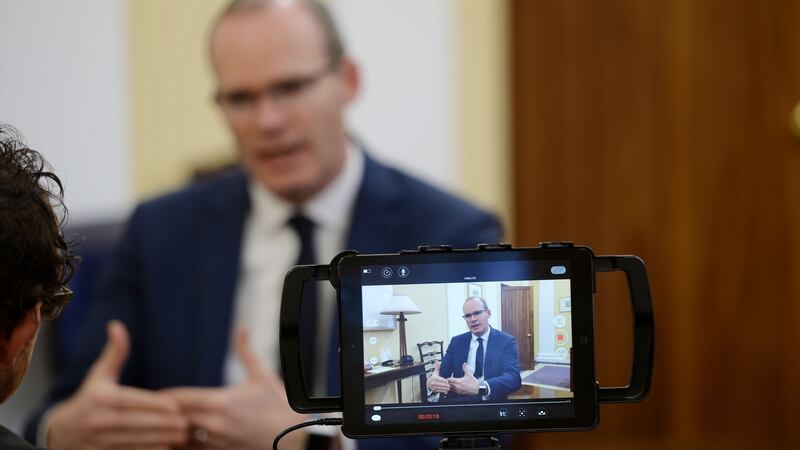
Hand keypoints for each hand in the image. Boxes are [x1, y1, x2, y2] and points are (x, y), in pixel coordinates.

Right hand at [47, 320, 189, 449]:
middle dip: (164, 424)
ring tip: (183, 436)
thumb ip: (115, 352)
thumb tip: (117, 325)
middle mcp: (99, 420)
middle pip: (138, 423)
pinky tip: (167, 448)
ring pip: (136, 441)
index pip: (133, 402)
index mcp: (101, 398)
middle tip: (187, 424)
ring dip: (161, 439)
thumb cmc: (89, 398)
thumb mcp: (99, 375)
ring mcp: (100, 441)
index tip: (177, 407)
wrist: (61, 432)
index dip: (155, 405)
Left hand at [162, 327, 307, 449]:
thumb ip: (245, 351)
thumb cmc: (278, 405)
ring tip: (161, 428)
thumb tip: (242, 327)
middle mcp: (216, 424)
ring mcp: (218, 443)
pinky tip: (182, 440)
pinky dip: (186, 446)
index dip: (164, 396)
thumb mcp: (262, 375)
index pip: (179, 398)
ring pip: (182, 439)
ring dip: (174, 432)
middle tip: (150, 411)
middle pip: (176, 419)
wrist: (296, 438)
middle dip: (166, 414)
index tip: (155, 395)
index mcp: (222, 402)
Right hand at [426, 361, 449, 394]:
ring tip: (449, 388)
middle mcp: (433, 383)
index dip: (444, 381)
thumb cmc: (433, 377)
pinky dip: (443, 391)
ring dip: (445, 388)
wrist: (428, 383)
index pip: (440, 379)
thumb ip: (437, 367)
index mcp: (434, 378)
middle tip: (450, 385)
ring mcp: (433, 387)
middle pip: (441, 384)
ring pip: (441, 388)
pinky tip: (446, 390)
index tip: (448, 381)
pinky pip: (440, 391)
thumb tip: (437, 361)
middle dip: (446, 385)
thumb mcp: (435, 372)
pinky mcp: (434, 390)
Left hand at [447, 363, 479, 395]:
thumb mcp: (469, 374)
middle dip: (448, 382)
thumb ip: (465, 368)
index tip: (447, 377)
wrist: (478, 389)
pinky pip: (455, 392)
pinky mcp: (461, 393)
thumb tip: (464, 364)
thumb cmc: (473, 382)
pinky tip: (454, 387)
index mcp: (459, 381)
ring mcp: (459, 390)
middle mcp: (458, 386)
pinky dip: (453, 389)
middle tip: (447, 381)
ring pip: (451, 389)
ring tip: (450, 384)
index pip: (450, 380)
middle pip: (449, 384)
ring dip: (450, 386)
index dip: (447, 379)